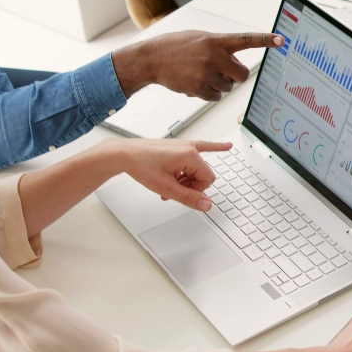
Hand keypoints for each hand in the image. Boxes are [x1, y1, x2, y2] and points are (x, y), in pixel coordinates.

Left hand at [111, 138, 232, 210]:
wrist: (125, 154)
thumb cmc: (141, 165)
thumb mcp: (166, 188)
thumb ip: (188, 198)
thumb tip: (206, 205)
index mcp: (190, 155)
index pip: (208, 179)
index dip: (196, 191)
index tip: (181, 193)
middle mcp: (190, 148)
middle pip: (203, 174)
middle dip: (190, 185)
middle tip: (172, 188)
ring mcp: (185, 145)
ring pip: (197, 168)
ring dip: (186, 179)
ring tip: (169, 183)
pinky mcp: (179, 146)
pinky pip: (202, 147)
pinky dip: (214, 148)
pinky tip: (226, 146)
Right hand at [112, 31, 284, 100]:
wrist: (151, 58)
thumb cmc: (175, 46)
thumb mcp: (200, 38)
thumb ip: (220, 48)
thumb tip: (235, 65)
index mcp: (216, 40)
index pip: (246, 40)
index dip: (266, 40)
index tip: (282, 40)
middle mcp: (214, 56)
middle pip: (242, 75)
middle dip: (236, 76)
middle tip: (224, 71)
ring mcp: (206, 73)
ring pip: (228, 87)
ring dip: (220, 84)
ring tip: (201, 73)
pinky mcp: (198, 88)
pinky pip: (216, 97)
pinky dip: (210, 93)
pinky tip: (196, 82)